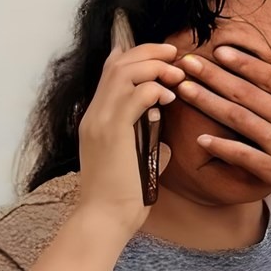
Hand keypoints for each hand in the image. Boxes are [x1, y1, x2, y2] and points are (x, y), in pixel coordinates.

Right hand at [78, 42, 183, 234]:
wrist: (104, 219)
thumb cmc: (121, 196)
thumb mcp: (132, 158)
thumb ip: (143, 137)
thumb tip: (162, 128)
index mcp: (97, 117)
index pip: (110, 70)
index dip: (135, 55)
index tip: (162, 56)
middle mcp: (94, 113)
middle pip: (117, 63)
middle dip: (148, 51)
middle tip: (174, 54)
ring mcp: (100, 121)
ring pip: (124, 72)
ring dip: (154, 67)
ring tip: (176, 74)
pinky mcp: (113, 132)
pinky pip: (135, 95)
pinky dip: (155, 89)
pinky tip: (170, 98)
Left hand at [176, 38, 270, 223]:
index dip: (244, 62)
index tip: (220, 50)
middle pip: (247, 93)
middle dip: (214, 75)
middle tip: (187, 62)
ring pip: (239, 119)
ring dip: (208, 102)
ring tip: (185, 88)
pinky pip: (244, 157)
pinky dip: (222, 148)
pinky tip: (200, 138)